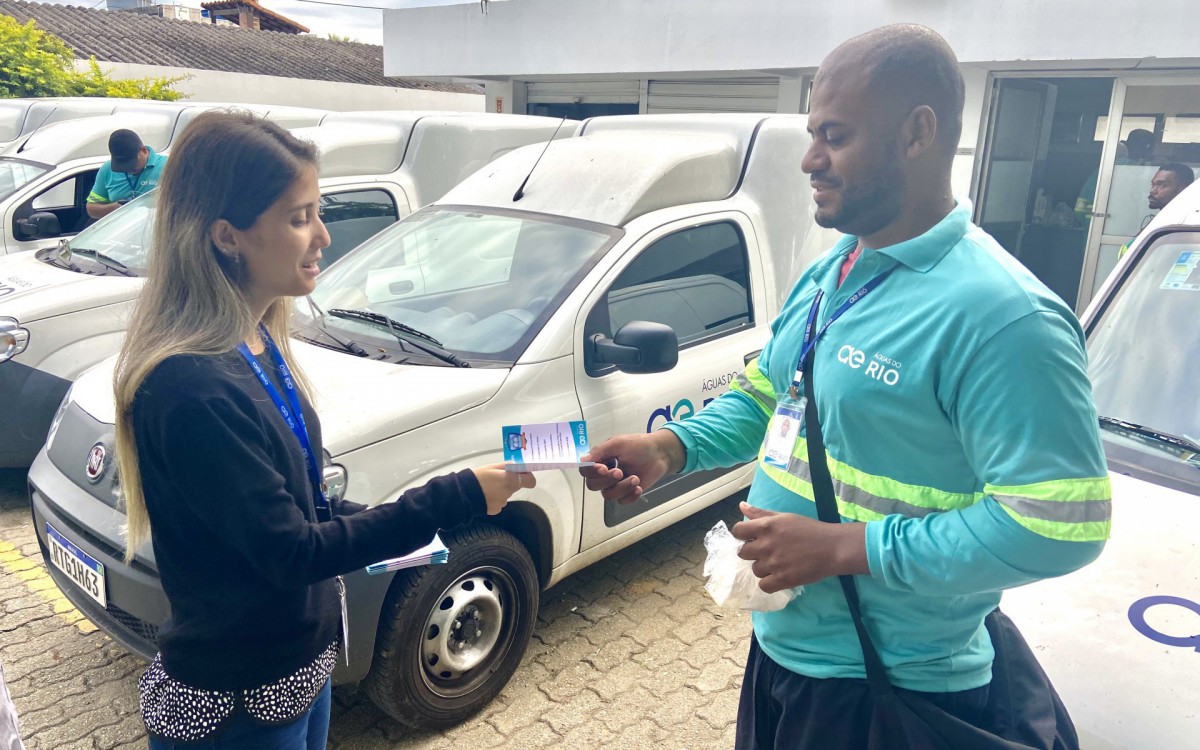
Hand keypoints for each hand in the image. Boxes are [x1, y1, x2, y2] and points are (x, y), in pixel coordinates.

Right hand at [471, 464, 536, 514]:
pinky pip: (499, 502)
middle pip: (516, 487)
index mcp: (510, 480)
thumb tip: (518, 466)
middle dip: (509, 482)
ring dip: (500, 490)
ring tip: (487, 487)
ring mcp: (503, 503)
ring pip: (506, 494)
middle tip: (496, 478)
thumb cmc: (477, 477)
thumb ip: (507, 466)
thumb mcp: (492, 467)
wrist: (462, 494)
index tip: (521, 474)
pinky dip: (494, 499)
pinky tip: (485, 495)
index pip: (530, 481)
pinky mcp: (496, 510)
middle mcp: (509, 492)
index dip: (527, 477)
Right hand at [580, 431, 684, 503]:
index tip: (604, 468)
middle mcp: (604, 474)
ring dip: (622, 488)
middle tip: (621, 472)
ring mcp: (615, 485)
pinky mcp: (626, 493)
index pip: (585, 471)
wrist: (660, 454)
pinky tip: (639, 487)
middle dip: (607, 480)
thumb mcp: (618, 443)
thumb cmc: (639, 445)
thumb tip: (582, 460)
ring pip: (608, 495)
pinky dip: (630, 495)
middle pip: (593, 485)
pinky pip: (621, 501)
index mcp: (600, 460)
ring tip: (636, 479)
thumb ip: (600, 451)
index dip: (591, 472)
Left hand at [731, 502, 869, 592]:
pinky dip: (769, 583)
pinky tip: (779, 576)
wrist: (832, 548)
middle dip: (752, 552)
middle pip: (743, 553)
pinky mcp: (782, 580)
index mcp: (766, 526)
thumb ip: (760, 513)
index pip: (737, 531)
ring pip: (754, 570)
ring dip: (763, 568)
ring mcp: (774, 564)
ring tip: (778, 563)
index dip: (742, 535)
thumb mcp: (784, 517)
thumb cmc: (809, 530)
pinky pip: (763, 586)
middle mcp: (766, 545)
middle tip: (767, 552)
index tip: (751, 537)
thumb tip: (741, 506)